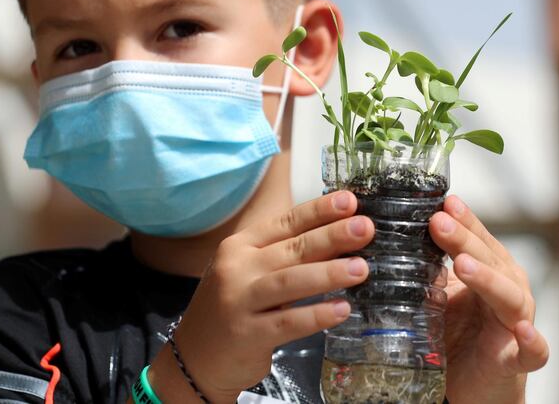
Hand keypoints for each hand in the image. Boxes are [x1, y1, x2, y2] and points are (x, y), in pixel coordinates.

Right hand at [163, 191, 373, 401]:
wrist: (195, 356)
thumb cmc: (234, 305)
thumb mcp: (252, 272)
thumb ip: (289, 255)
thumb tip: (341, 237)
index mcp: (241, 245)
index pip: (286, 222)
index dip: (319, 211)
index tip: (349, 201)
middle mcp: (238, 268)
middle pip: (292, 248)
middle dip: (332, 236)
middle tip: (364, 229)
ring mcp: (240, 301)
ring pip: (290, 282)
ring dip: (328, 273)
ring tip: (360, 269)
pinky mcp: (247, 335)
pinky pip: (287, 322)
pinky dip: (316, 315)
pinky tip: (341, 310)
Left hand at [429, 196, 548, 403]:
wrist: (475, 384)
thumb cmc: (461, 334)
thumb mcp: (441, 297)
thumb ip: (429, 271)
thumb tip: (399, 239)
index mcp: (493, 272)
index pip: (479, 240)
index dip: (464, 220)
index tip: (444, 202)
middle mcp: (510, 291)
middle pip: (490, 261)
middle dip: (464, 241)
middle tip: (438, 223)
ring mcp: (517, 324)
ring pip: (509, 297)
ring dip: (488, 279)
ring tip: (463, 264)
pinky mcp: (516, 360)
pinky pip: (533, 352)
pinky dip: (532, 342)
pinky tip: (523, 330)